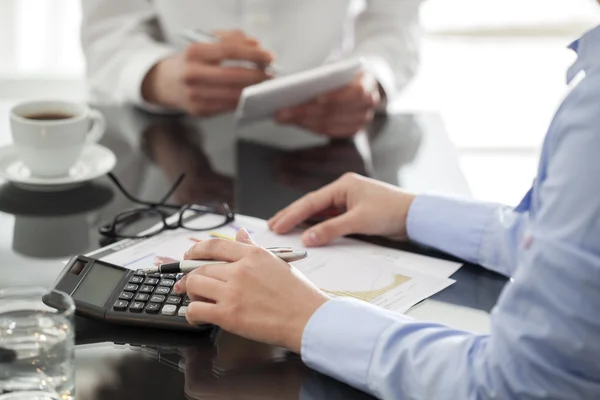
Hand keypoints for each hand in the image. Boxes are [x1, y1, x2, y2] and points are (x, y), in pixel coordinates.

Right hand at [142, 30, 273, 115]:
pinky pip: (228, 106)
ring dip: (253, 90)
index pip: (229, 51)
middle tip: (271, 74)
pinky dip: (243, 100)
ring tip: (264, 85)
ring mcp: (195, 95)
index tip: (269, 56)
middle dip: (258, 75)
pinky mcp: (199, 111)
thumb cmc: (191, 61)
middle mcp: (192, 74)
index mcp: (193, 52)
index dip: (253, 53)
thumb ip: (231, 39)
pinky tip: (250, 95)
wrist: (166, 82)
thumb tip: (256, 45)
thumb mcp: (205, 42)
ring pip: (233, 94)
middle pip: (233, 75)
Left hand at [174, 229, 329, 352]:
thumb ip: (254, 249)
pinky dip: (192, 314)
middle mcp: (240, 270)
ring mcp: (233, 292)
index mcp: (253, 255)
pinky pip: (195, 310)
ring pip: (193, 285)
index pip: (213, 245)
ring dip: (191, 293)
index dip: (195, 250)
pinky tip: (199, 317)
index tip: (189, 256)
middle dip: (190, 276)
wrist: (309, 320)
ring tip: (199, 301)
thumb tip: (241, 235)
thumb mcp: (277, 263)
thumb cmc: (299, 295)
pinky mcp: (229, 314)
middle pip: (199, 267)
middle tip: (189, 285)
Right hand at [269, 173, 415, 246]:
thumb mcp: (358, 221)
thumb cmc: (391, 212)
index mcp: (343, 186)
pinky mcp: (354, 212)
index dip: (292, 214)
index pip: (311, 202)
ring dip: (303, 221)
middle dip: (291, 215)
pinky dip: (318, 225)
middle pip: (312, 204)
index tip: (276, 226)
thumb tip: (307, 238)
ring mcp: (349, 201)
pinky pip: (330, 218)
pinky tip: (307, 232)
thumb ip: (331, 230)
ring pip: (320, 212)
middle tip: (272, 226)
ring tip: (283, 229)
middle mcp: (343, 190)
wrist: (416, 216)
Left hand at [275, 70, 380, 137]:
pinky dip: (311, 127)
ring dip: (303, 122)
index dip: (335, 96)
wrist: (363, 83)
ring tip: (283, 117)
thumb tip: (296, 84)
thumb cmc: (346, 74)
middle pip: (334, 111)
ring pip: (329, 124)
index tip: (315, 98)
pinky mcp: (353, 130)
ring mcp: (362, 119)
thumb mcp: (339, 67)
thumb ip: (325, 75)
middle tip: (282, 111)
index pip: (354, 92)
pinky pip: (329, 132)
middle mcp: (368, 103)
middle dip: (305, 111)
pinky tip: (296, 123)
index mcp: (367, 82)